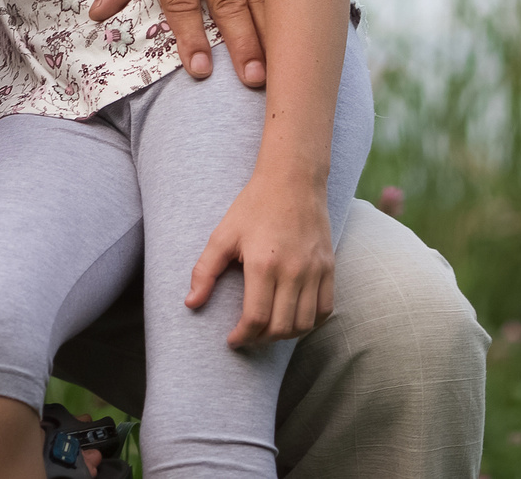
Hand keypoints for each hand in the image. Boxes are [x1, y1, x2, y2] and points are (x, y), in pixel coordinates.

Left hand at [186, 174, 334, 345]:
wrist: (292, 180)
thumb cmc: (254, 206)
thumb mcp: (223, 235)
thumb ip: (205, 271)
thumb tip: (191, 303)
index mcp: (263, 264)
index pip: (256, 318)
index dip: (242, 337)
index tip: (232, 340)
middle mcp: (293, 271)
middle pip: (281, 327)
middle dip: (260, 340)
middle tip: (247, 336)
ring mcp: (314, 271)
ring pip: (304, 323)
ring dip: (285, 335)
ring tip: (268, 330)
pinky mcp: (329, 267)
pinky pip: (324, 309)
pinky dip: (309, 322)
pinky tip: (292, 318)